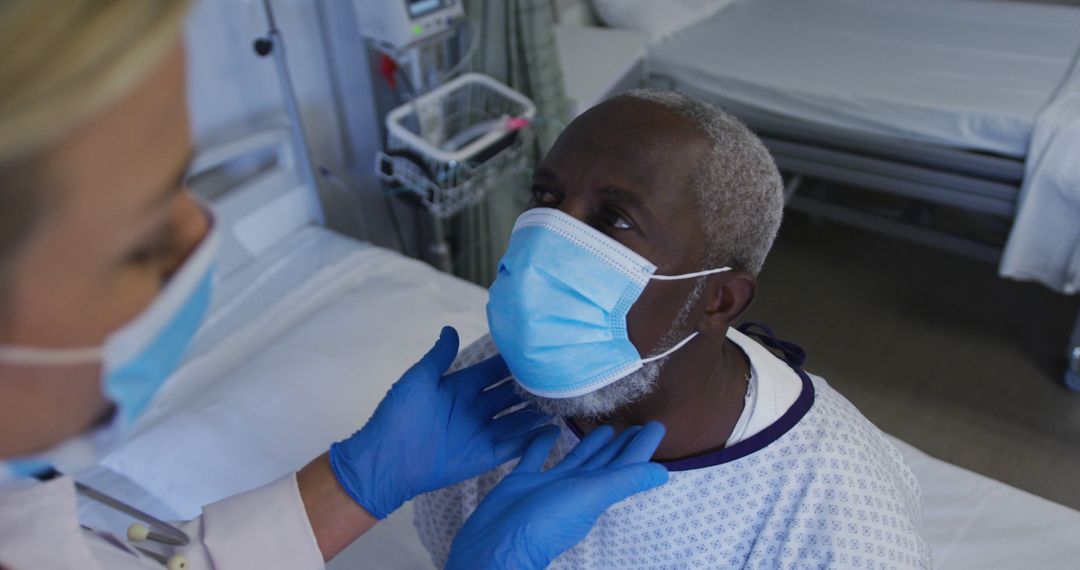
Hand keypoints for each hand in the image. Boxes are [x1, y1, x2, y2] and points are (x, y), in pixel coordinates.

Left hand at [329, 326, 549, 518]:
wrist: (388, 459)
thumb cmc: (400, 415)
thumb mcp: (419, 379)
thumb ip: (439, 356)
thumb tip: (451, 329)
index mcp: (460, 387)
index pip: (493, 371)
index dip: (513, 362)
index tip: (536, 350)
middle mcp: (475, 408)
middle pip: (510, 394)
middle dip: (531, 386)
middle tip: (558, 376)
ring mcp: (482, 432)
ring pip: (517, 418)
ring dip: (537, 411)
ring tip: (564, 401)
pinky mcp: (486, 455)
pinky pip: (515, 445)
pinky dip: (533, 438)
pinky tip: (554, 429)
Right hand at [446, 422, 668, 569]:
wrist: (499, 541)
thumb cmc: (548, 521)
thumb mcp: (591, 496)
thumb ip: (625, 481)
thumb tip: (664, 473)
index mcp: (595, 491)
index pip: (627, 464)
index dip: (642, 446)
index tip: (657, 425)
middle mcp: (576, 488)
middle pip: (605, 461)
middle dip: (620, 444)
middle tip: (634, 422)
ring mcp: (549, 485)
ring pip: (575, 458)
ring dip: (589, 443)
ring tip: (602, 425)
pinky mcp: (523, 482)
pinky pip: (536, 457)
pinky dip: (543, 443)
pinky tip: (550, 429)